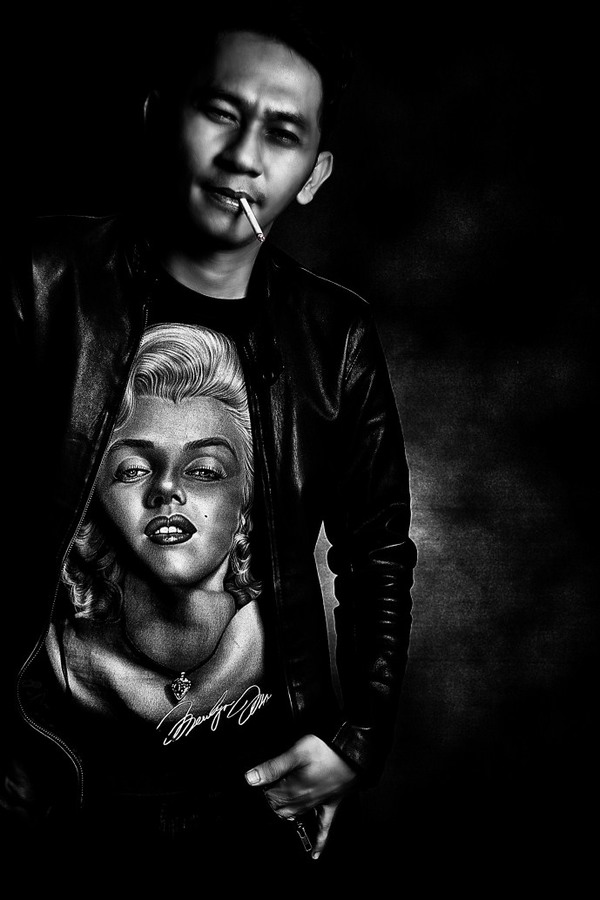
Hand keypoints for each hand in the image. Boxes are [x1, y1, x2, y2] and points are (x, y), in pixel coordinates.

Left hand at [244, 733, 357, 857]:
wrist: (354, 751)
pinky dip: (319, 842)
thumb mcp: (297, 752)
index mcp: (295, 789)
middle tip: (271, 786)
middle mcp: (305, 801)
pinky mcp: (332, 805)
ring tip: (280, 803)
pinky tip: (315, 854)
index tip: (265, 780)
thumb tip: (251, 778)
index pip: (270, 797)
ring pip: (295, 816)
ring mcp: (318, 805)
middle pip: (280, 807)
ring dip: (285, 812)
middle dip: (272, 799)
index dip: (265, 788)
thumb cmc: (327, 750)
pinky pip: (324, 828)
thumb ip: (273, 767)